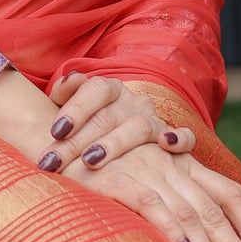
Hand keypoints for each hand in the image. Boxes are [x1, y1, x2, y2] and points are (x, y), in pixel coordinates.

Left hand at [40, 73, 196, 176]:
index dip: (75, 109)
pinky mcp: (173, 140)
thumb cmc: (83, 127)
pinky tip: (165, 145)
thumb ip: (64, 92)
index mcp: (110, 89)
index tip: (55, 132)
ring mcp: (154, 119)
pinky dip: (180, 139)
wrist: (113, 142)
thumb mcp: (68, 107)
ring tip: (89, 161)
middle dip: (77, 141)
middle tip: (55, 161)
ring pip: (139, 128)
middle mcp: (133, 101)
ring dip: (114, 144)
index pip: (97, 89)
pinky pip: (186, 138)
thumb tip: (69, 80)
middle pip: (107, 116)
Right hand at [70, 141, 240, 241]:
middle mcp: (170, 166)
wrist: (53, 136)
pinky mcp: (117, 179)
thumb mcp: (141, 175)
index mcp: (181, 164)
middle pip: (215, 211)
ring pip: (191, 214)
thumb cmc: (95, 163)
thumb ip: (169, 200)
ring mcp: (146, 171)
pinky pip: (152, 205)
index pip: (229, 193)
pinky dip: (172, 230)